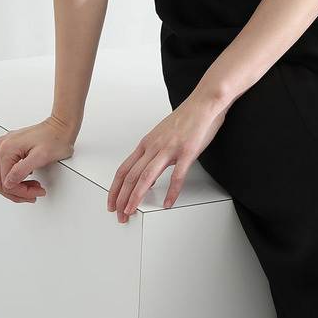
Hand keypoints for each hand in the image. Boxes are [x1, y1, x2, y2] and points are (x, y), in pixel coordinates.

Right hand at [0, 115, 76, 203]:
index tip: (34, 194)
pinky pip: (7, 169)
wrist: (61, 126)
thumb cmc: (56, 138)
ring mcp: (5, 146)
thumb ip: (21, 171)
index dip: (20, 192)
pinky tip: (28, 179)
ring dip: (17, 187)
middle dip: (17, 192)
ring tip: (33, 187)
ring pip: (2, 177)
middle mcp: (2, 146)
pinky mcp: (11, 147)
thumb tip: (8, 183)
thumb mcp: (40, 157)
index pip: (5, 182)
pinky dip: (17, 178)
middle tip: (32, 195)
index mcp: (7, 149)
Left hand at [107, 93, 227, 222]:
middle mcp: (154, 146)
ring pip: (147, 176)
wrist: (204, 102)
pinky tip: (168, 203)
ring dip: (137, 196)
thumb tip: (148, 178)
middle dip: (122, 198)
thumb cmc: (186, 118)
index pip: (124, 169)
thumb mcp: (162, 136)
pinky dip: (171, 192)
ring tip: (132, 211)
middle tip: (120, 215)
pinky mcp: (187, 151)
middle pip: (131, 175)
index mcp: (147, 143)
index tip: (113, 203)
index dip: (115, 189)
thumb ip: (153, 156)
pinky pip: (177, 175)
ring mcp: (170, 148)